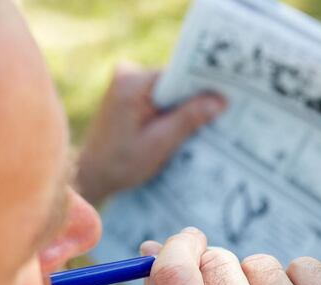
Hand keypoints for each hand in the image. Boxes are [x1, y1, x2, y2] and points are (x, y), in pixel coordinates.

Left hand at [76, 64, 225, 202]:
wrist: (91, 174)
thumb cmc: (120, 163)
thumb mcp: (159, 143)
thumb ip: (188, 119)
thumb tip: (220, 100)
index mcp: (132, 82)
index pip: (179, 74)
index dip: (204, 85)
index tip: (228, 96)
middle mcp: (127, 74)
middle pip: (175, 81)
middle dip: (196, 98)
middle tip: (224, 112)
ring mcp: (127, 83)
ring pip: (169, 90)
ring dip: (184, 107)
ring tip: (205, 123)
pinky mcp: (129, 94)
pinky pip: (159, 97)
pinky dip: (172, 111)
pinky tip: (184, 127)